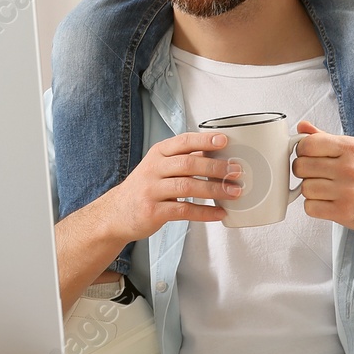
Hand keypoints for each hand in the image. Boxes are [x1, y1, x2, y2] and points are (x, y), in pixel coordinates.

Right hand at [94, 131, 238, 242]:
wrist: (116, 213)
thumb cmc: (145, 188)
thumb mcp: (159, 167)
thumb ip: (183, 160)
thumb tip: (217, 154)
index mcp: (158, 153)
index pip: (183, 141)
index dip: (205, 140)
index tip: (225, 141)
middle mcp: (153, 169)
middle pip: (188, 164)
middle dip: (216, 167)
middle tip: (236, 171)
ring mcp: (152, 190)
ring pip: (187, 187)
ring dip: (215, 190)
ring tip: (234, 192)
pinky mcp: (153, 211)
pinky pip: (184, 211)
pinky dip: (205, 212)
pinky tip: (220, 213)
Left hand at [290, 119, 353, 237]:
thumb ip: (325, 138)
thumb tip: (302, 127)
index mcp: (351, 148)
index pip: (308, 144)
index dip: (302, 150)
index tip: (307, 156)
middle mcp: (349, 168)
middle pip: (301, 167)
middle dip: (304, 171)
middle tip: (315, 174)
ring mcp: (346, 191)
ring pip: (304, 188)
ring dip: (310, 190)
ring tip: (325, 189)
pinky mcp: (342, 212)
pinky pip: (309, 207)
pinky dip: (314, 206)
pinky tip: (327, 201)